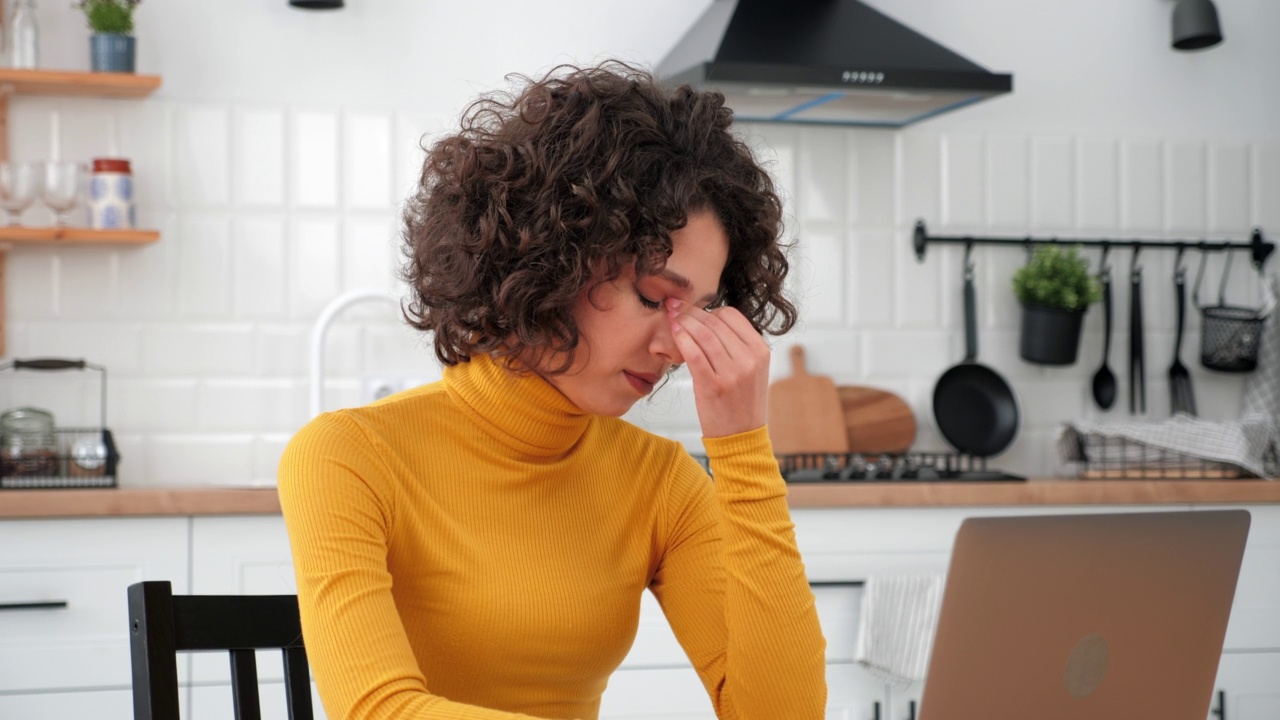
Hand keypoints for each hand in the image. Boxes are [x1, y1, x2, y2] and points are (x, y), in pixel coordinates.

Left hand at [666, 298, 769, 437]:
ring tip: (671, 318)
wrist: (741, 436)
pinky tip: (674, 334)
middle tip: (674, 306)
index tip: (694, 310)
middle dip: (691, 311)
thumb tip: (710, 319)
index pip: (732, 315)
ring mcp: (733, 372)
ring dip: (684, 322)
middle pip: (715, 322)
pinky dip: (682, 340)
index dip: (709, 310)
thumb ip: (737, 345)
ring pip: (704, 335)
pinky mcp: (714, 385)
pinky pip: (694, 354)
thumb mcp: (751, 370)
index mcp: (760, 351)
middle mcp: (749, 359)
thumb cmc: (741, 402)